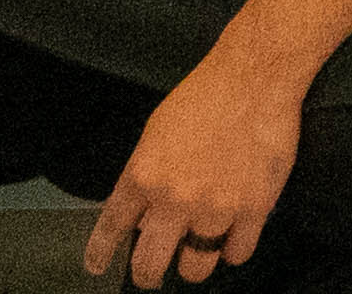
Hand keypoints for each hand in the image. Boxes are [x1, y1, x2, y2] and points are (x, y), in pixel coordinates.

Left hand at [86, 51, 303, 285]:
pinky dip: (233, 249)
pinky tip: (232, 237)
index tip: (97, 266)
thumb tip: (142, 210)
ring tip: (198, 253)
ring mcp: (214, 208)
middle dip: (147, 275)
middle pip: (149, 265)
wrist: (255, 78)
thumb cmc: (208, 95)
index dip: (100, 254)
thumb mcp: (157, 131)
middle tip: (151, 274)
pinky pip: (237, 253)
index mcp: (144, 176)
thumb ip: (146, 174)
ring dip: (194, 264)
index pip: (111, 229)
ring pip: (196, 268)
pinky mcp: (252, 209)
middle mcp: (174, 199)